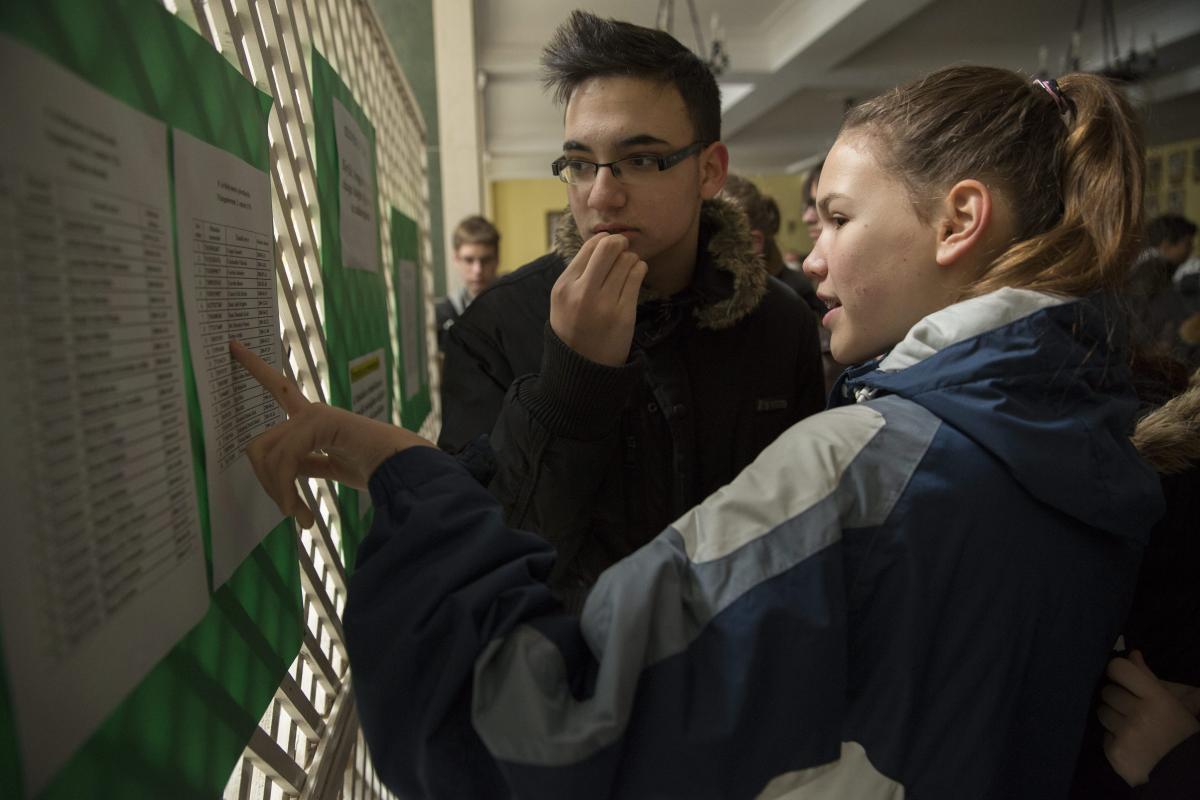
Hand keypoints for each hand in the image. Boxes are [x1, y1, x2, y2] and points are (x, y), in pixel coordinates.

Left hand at [230, 340, 433, 527]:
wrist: (403, 467)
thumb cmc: (375, 468)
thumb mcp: (332, 466)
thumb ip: (307, 464)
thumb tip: (284, 477)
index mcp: (314, 419)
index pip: (279, 390)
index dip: (257, 368)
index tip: (233, 344)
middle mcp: (310, 412)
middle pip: (260, 443)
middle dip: (267, 482)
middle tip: (290, 511)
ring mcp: (313, 415)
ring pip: (269, 455)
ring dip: (279, 491)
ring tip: (300, 515)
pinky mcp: (320, 423)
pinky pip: (285, 459)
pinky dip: (287, 489)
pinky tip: (303, 512)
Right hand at [549, 233, 646, 366]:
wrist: (583, 367)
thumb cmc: (573, 328)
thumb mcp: (562, 300)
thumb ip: (577, 273)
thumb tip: (601, 241)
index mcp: (564, 287)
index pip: (589, 246)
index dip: (604, 240)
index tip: (610, 246)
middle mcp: (582, 293)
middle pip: (610, 247)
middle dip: (620, 243)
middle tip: (624, 248)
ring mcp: (604, 304)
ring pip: (627, 260)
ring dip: (631, 259)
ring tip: (628, 268)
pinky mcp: (624, 314)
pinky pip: (637, 276)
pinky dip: (639, 270)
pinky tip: (635, 275)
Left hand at [1097, 650, 1199, 785]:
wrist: (1181, 772)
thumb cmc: (1180, 733)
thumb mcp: (1173, 703)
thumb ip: (1149, 677)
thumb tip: (1132, 654)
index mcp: (1157, 699)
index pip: (1118, 669)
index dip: (1117, 671)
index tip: (1121, 678)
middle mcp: (1139, 715)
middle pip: (1108, 692)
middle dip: (1118, 698)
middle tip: (1132, 708)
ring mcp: (1125, 735)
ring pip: (1102, 712)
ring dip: (1112, 717)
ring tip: (1132, 727)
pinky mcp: (1115, 753)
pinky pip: (1103, 734)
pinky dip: (1113, 738)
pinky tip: (1130, 743)